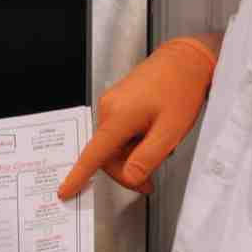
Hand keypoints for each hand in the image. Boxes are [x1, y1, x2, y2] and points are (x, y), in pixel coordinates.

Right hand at [57, 36, 217, 199]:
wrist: (186, 59)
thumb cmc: (181, 89)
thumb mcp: (171, 131)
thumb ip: (148, 157)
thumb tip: (130, 178)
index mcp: (118, 116)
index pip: (94, 154)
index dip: (78, 176)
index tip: (65, 192)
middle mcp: (108, 108)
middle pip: (107, 154)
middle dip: (126, 171)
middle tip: (149, 182)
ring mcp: (112, 103)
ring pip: (114, 145)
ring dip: (132, 156)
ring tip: (159, 148)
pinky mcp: (118, 102)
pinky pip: (118, 132)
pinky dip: (132, 142)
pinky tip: (151, 136)